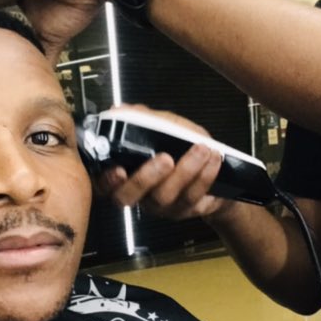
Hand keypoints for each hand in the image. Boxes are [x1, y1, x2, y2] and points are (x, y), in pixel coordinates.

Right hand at [95, 106, 234, 221]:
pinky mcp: (185, 210)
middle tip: (165, 158)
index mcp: (126, 175)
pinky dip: (205, 176)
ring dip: (185, 171)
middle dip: (145, 178)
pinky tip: (213, 159)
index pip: (104, 185)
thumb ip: (143, 119)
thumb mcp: (164, 126)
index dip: (107, 180)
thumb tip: (120, 110)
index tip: (119, 169)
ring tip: (201, 149)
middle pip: (129, 196)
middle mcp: (139, 194)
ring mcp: (162, 206)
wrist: (217, 171)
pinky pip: (192, 196)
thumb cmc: (182, 148)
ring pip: (165, 196)